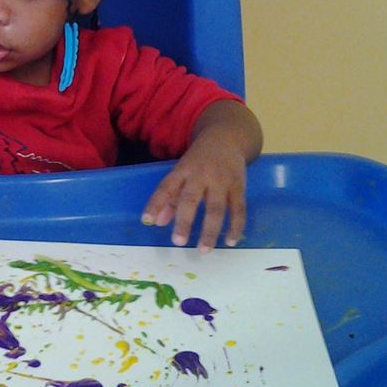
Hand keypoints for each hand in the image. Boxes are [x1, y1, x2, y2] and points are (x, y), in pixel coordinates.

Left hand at [141, 134, 246, 251]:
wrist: (227, 137)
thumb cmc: (199, 160)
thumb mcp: (181, 171)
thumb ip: (169, 198)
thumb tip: (158, 223)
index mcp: (182, 170)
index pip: (166, 187)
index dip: (155, 203)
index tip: (147, 221)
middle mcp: (201, 175)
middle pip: (191, 199)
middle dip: (184, 221)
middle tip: (178, 242)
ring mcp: (222, 180)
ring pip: (216, 208)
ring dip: (210, 230)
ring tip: (204, 250)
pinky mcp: (239, 186)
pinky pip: (238, 209)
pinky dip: (235, 226)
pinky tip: (230, 242)